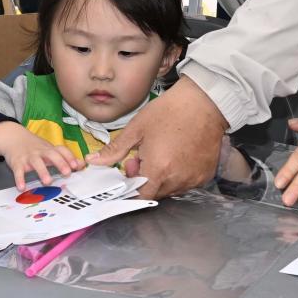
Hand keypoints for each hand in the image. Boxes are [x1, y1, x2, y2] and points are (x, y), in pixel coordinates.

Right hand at [0, 122, 84, 190]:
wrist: (13, 137)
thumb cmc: (35, 147)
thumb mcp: (49, 150)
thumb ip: (64, 157)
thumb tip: (82, 164)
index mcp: (49, 149)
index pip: (62, 150)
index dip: (69, 157)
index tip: (76, 166)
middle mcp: (40, 151)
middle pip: (51, 155)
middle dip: (60, 163)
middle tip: (67, 173)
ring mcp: (29, 156)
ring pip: (36, 162)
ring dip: (42, 171)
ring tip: (48, 182)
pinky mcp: (17, 162)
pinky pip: (18, 171)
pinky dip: (19, 179)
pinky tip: (22, 187)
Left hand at [86, 76, 224, 197]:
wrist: (205, 101)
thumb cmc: (169, 111)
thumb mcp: (137, 128)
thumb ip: (114, 150)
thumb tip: (92, 162)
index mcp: (158, 170)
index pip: (139, 196)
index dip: (131, 187)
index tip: (128, 172)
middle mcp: (177, 180)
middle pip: (154, 193)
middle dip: (144, 179)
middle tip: (143, 155)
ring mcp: (193, 179)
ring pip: (171, 189)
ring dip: (162, 178)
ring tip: (161, 152)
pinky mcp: (205, 175)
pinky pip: (186, 183)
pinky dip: (178, 174)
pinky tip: (177, 154)